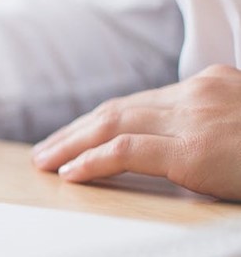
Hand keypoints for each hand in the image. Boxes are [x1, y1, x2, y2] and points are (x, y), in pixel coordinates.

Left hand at [32, 65, 240, 200]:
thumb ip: (212, 126)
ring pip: (113, 125)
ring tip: (45, 161)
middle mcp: (198, 92)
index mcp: (211, 83)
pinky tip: (69, 172)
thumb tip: (187, 150)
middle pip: (119, 110)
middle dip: (76, 131)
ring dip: (71, 144)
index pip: (142, 101)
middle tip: (45, 149)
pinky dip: (91, 161)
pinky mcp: (194, 150)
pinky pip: (126, 151)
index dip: (101, 120)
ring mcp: (194, 118)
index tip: (76, 135)